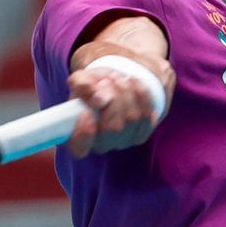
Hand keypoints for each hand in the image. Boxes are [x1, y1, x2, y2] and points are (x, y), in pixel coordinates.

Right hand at [65, 44, 174, 158]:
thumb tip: (96, 95)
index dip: (83, 135)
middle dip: (112, 99)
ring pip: (132, 118)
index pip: (80, 147)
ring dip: (126, 92)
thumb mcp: (82, 80)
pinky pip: (146, 115)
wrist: (113, 83)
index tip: (86, 113)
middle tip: (105, 81)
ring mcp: (122, 141)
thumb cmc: (91, 84)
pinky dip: (141, 95)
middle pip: (112, 128)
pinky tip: (132, 83)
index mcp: (78, 136)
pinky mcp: (140, 135)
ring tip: (117, 78)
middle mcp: (101, 144)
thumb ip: (82, 84)